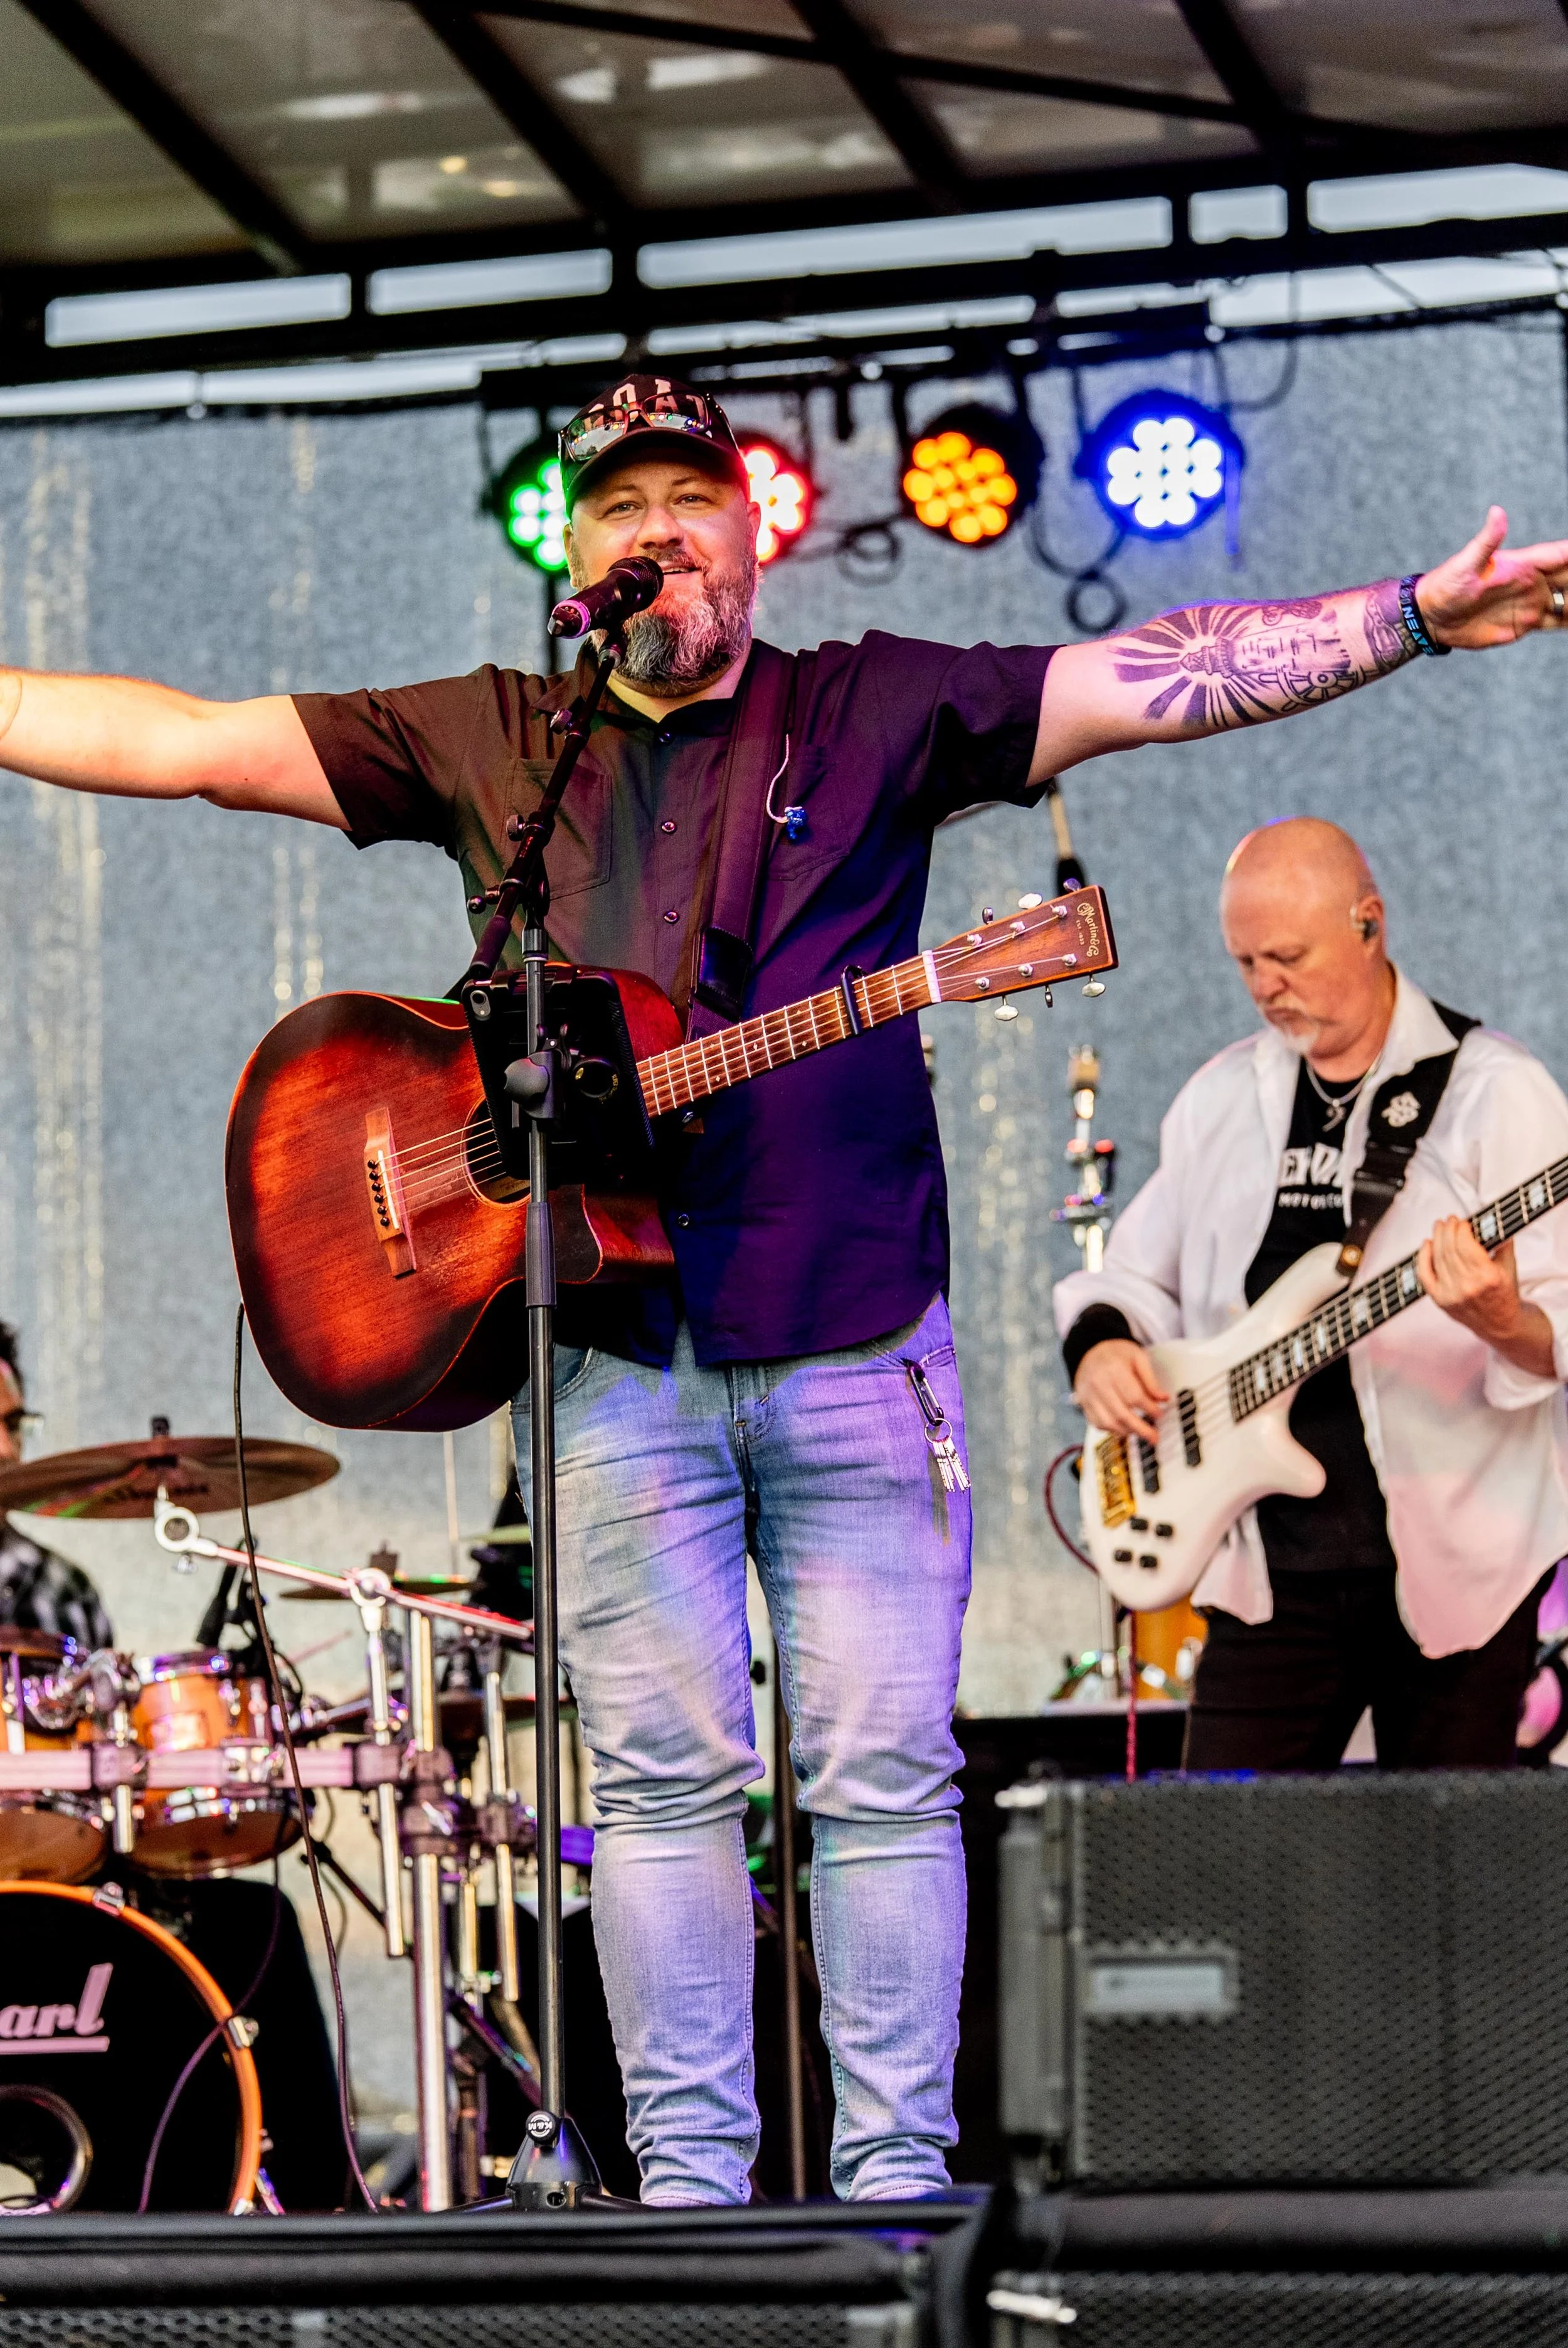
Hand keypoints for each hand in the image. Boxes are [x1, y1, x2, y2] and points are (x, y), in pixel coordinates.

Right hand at [1073, 1339, 1168, 1442]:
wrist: (1090, 1351)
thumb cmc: (1116, 1354)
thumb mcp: (1138, 1357)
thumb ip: (1150, 1379)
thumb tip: (1163, 1399)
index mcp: (1114, 1369)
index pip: (1134, 1396)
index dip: (1150, 1408)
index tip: (1160, 1413)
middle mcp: (1098, 1384)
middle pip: (1121, 1414)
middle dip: (1141, 1429)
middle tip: (1154, 1437)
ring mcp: (1088, 1395)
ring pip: (1108, 1422)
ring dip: (1127, 1431)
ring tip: (1140, 1433)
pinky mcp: (1084, 1404)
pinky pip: (1097, 1423)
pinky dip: (1112, 1430)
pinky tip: (1124, 1429)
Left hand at [1416, 508, 1567, 648]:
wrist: (1433, 617)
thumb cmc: (1446, 585)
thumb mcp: (1465, 564)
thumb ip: (1486, 541)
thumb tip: (1497, 512)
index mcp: (1524, 563)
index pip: (1563, 554)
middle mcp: (1534, 581)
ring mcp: (1533, 602)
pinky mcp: (1527, 623)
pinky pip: (1560, 622)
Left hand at [1418, 1219, 1527, 1346]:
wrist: (1500, 1325)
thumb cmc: (1505, 1294)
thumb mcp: (1509, 1267)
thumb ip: (1502, 1243)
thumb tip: (1492, 1220)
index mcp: (1488, 1277)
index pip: (1466, 1245)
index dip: (1461, 1229)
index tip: (1462, 1221)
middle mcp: (1468, 1286)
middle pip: (1450, 1249)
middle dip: (1448, 1230)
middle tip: (1450, 1220)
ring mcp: (1451, 1295)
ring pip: (1438, 1258)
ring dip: (1437, 1238)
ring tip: (1439, 1227)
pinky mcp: (1440, 1301)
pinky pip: (1425, 1275)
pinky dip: (1423, 1257)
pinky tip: (1426, 1244)